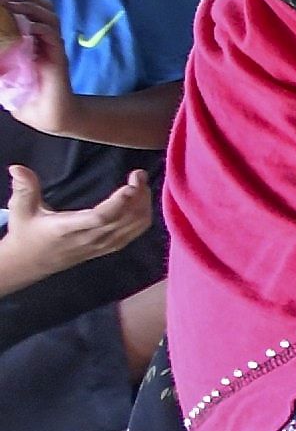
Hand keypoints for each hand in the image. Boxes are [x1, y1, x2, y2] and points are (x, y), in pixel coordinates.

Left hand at [0, 0, 78, 137]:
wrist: (48, 116)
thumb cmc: (27, 96)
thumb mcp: (5, 72)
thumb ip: (1, 59)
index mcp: (33, 39)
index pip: (31, 10)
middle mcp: (45, 39)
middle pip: (44, 7)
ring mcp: (53, 47)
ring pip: (49, 16)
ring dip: (31, 7)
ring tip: (13, 5)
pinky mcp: (58, 57)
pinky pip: (52, 35)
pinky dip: (39, 27)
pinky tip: (27, 28)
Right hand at [2, 165, 151, 276]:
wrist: (30, 262)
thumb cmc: (26, 233)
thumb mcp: (20, 209)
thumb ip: (24, 188)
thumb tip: (17, 168)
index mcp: (68, 228)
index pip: (99, 218)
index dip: (118, 203)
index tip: (131, 185)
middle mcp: (89, 238)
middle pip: (124, 220)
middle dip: (138, 196)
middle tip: (139, 174)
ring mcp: (102, 245)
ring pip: (133, 227)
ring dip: (143, 205)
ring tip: (141, 183)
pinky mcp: (108, 247)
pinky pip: (133, 234)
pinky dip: (143, 217)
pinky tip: (142, 200)